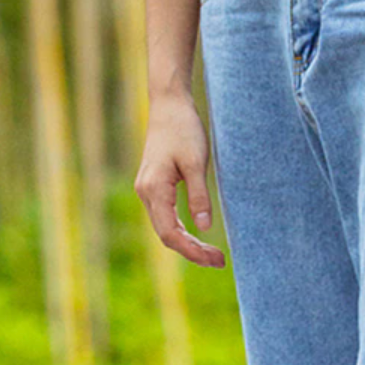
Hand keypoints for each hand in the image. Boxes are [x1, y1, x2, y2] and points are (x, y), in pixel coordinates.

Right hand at [135, 93, 224, 267]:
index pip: (170, 233)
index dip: (192, 250)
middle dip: (192, 251)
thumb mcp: (196, 161)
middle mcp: (146, 194)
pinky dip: (181, 231)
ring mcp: (147, 192)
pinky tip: (197, 236)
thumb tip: (205, 228)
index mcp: (154, 189)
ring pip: (165, 229)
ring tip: (212, 254)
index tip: (214, 258)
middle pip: (166, 236)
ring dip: (187, 244)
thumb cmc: (183, 127)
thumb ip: (199, 196)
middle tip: (219, 261)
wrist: (168, 103)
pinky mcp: (153, 188)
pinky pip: (165, 218)